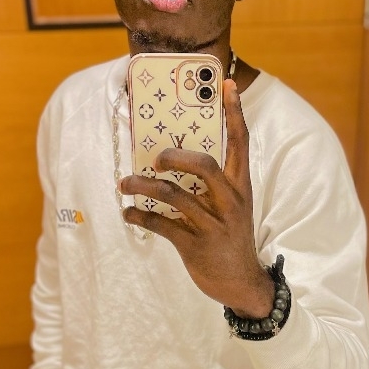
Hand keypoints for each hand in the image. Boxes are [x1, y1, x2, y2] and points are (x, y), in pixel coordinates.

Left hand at [119, 79, 274, 316]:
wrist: (242, 284)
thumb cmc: (230, 238)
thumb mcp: (230, 207)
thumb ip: (210, 184)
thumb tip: (172, 158)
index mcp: (240, 186)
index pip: (241, 142)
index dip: (235, 112)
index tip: (227, 84)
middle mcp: (229, 201)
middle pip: (204, 166)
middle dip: (175, 156)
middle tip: (155, 158)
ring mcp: (214, 225)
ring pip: (174, 195)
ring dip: (144, 187)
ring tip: (126, 184)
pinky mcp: (196, 246)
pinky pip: (162, 225)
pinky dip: (140, 216)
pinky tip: (128, 213)